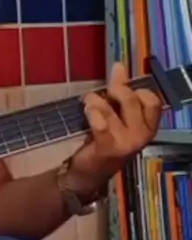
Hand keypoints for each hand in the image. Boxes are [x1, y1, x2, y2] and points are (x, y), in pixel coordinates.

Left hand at [69, 62, 161, 191]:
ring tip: (89, 102)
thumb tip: (119, 66)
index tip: (120, 87)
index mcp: (147, 126)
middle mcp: (141, 135)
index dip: (136, 89)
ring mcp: (127, 143)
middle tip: (105, 93)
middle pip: (134, 100)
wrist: (87, 173)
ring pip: (115, 109)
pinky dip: (92, 113)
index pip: (153, 101)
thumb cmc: (103, 140)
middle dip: (117, 90)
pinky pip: (101, 124)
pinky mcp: (108, 148)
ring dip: (97, 101)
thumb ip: (120, 91)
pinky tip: (87, 111)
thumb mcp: (115, 115)